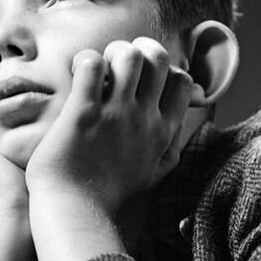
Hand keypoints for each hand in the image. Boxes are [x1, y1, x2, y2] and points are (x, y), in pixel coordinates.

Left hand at [25, 37, 193, 215]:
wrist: (75, 210)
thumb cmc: (108, 193)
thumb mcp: (153, 173)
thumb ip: (171, 146)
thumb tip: (185, 119)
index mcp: (162, 132)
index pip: (182, 80)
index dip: (164, 68)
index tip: (140, 79)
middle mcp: (144, 119)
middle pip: (159, 58)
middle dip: (137, 49)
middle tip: (115, 65)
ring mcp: (115, 115)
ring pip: (127, 55)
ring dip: (110, 53)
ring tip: (94, 69)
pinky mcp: (83, 113)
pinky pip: (91, 64)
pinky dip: (84, 60)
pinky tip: (76, 75)